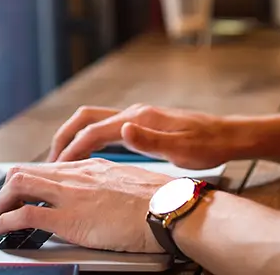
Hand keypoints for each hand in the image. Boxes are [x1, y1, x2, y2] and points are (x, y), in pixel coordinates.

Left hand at [0, 159, 172, 252]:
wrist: (169, 208)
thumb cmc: (160, 201)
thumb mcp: (129, 184)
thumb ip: (111, 185)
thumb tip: (105, 197)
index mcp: (92, 166)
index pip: (49, 166)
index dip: (30, 179)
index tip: (24, 191)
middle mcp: (76, 175)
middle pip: (27, 171)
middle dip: (9, 188)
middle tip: (4, 204)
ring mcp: (70, 195)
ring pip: (18, 185)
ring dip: (1, 202)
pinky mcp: (69, 218)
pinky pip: (25, 215)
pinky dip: (5, 221)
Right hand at [47, 104, 248, 168]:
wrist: (228, 136)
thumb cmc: (208, 145)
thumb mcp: (181, 148)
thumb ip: (150, 140)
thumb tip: (122, 131)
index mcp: (139, 118)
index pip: (94, 131)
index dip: (72, 148)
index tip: (57, 165)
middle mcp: (134, 114)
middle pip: (86, 118)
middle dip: (64, 136)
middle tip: (50, 160)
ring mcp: (138, 117)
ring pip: (94, 121)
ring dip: (75, 137)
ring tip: (63, 159)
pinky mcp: (143, 124)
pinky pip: (106, 128)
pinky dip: (90, 139)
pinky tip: (90, 156)